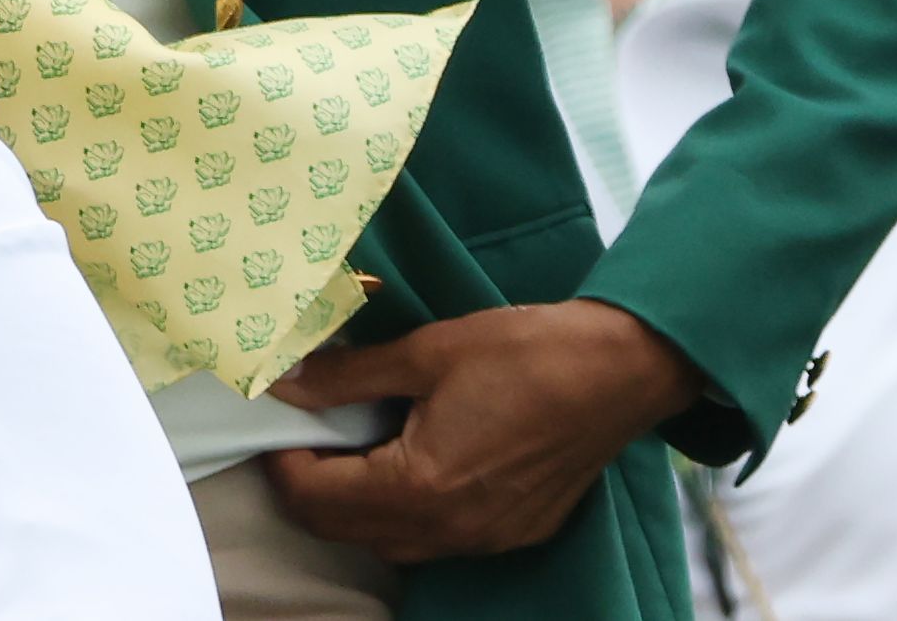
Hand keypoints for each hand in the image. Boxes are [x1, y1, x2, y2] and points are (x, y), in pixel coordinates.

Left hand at [261, 300, 707, 561]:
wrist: (620, 371)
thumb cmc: (525, 353)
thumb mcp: (424, 353)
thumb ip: (346, 377)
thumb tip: (284, 384)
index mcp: (421, 487)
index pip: (317, 499)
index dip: (281, 463)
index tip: (276, 425)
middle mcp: (451, 529)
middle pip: (345, 531)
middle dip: (310, 488)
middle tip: (304, 436)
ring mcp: (485, 539)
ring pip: (389, 542)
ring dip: (355, 505)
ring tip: (350, 447)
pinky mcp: (514, 533)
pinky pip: (435, 539)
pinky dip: (402, 511)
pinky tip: (405, 462)